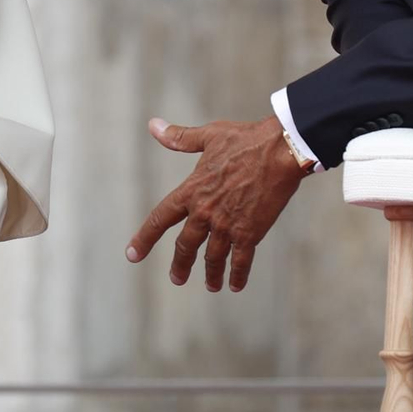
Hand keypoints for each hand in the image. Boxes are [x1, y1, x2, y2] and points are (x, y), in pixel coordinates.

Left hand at [126, 115, 310, 291]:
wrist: (280, 150)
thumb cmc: (245, 139)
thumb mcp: (208, 136)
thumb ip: (179, 138)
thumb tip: (153, 125)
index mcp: (192, 191)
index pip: (160, 219)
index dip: (144, 239)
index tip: (132, 255)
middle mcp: (205, 212)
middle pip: (186, 246)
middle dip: (180, 265)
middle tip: (176, 279)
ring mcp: (228, 225)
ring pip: (213, 258)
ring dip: (210, 274)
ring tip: (210, 285)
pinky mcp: (250, 233)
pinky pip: (241, 260)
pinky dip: (238, 274)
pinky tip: (236, 284)